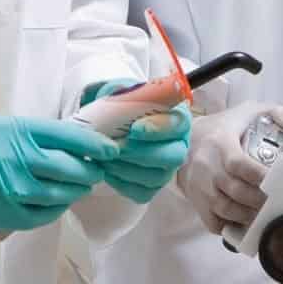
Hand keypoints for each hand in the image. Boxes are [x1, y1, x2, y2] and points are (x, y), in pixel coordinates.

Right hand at [0, 115, 118, 233]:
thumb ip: (23, 135)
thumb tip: (59, 144)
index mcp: (15, 129)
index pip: (70, 136)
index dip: (96, 146)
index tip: (110, 150)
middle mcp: (16, 156)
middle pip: (72, 169)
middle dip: (89, 173)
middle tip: (93, 173)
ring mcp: (8, 187)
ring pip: (59, 196)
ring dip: (71, 194)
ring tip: (74, 189)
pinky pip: (37, 217)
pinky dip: (50, 213)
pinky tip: (50, 206)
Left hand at [93, 82, 191, 203]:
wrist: (105, 125)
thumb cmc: (118, 106)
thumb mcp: (119, 91)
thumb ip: (122, 90)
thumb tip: (119, 93)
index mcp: (176, 116)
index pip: (178, 124)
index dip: (158, 128)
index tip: (134, 129)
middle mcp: (178, 144)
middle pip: (173, 155)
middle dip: (141, 153)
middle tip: (115, 147)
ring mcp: (167, 168)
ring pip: (156, 177)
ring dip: (127, 168)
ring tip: (104, 158)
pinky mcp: (152, 186)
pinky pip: (142, 192)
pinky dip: (121, 183)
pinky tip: (107, 170)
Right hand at [175, 101, 282, 234]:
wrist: (184, 139)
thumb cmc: (224, 126)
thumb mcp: (251, 111)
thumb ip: (280, 115)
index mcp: (221, 143)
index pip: (239, 164)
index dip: (260, 177)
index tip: (279, 183)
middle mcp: (208, 166)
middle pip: (235, 191)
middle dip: (260, 201)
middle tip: (279, 202)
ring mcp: (200, 187)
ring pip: (225, 209)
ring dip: (248, 216)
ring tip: (266, 214)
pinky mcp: (197, 201)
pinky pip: (213, 222)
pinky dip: (231, 226)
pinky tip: (246, 222)